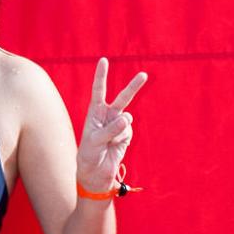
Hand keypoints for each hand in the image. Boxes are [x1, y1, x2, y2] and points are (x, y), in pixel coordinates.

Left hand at [75, 58, 146, 192]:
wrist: (96, 172)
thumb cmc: (89, 154)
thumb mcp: (94, 141)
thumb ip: (109, 129)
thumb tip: (126, 119)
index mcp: (95, 112)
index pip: (99, 91)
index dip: (101, 76)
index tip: (104, 60)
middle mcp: (108, 115)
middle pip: (122, 98)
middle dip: (133, 86)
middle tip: (144, 75)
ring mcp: (119, 124)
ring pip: (126, 118)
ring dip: (117, 129)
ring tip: (107, 141)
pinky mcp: (126, 134)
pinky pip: (127, 131)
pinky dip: (121, 138)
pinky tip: (114, 145)